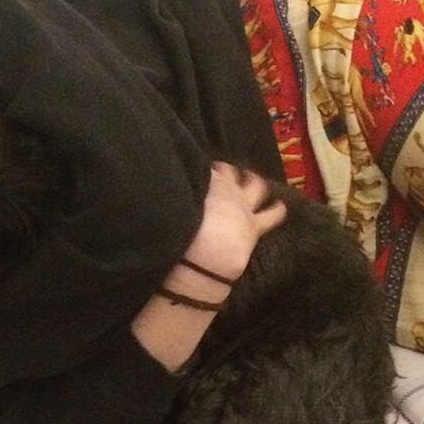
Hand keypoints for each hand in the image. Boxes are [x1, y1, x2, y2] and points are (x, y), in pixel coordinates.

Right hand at [130, 163, 285, 372]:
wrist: (205, 257)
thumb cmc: (183, 231)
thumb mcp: (169, 208)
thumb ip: (163, 196)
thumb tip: (141, 187)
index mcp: (206, 183)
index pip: (207, 168)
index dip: (205, 167)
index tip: (198, 166)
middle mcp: (226, 189)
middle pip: (232, 173)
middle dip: (230, 171)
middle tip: (224, 173)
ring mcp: (244, 207)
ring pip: (257, 188)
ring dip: (256, 184)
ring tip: (256, 181)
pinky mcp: (255, 227)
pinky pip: (273, 215)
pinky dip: (277, 210)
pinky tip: (282, 207)